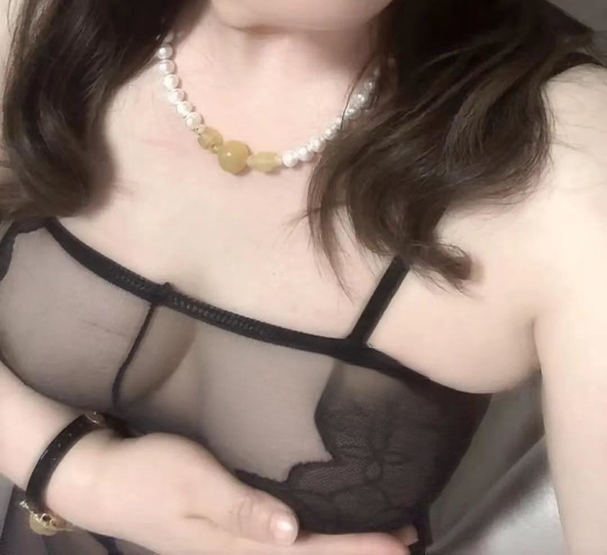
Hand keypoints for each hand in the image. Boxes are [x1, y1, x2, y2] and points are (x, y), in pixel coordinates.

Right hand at [46, 430, 418, 553]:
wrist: (103, 480)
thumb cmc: (149, 474)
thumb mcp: (191, 484)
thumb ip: (239, 509)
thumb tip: (290, 533)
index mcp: (236, 545)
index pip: (309, 552)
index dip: (356, 549)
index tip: (399, 544)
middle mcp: (240, 554)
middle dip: (358, 553)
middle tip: (409, 541)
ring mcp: (232, 549)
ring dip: (339, 550)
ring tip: (384, 539)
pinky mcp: (227, 536)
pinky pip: (280, 549)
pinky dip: (313, 544)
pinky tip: (325, 532)